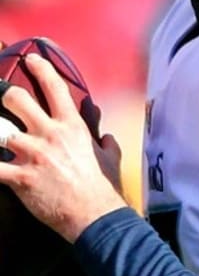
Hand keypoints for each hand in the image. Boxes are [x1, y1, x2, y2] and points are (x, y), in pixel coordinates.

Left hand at [0, 53, 126, 241]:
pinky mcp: (19, 177)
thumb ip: (106, 144)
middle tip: (3, 97)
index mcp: (72, 128)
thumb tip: (105, 136)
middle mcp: (49, 135)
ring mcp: (32, 155)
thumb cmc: (104, 188)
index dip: (41, 69)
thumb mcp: (111, 160)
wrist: (95, 216)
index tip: (32, 59)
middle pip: (15, 99)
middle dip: (5, 95)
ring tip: (0, 136)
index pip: (55, 89)